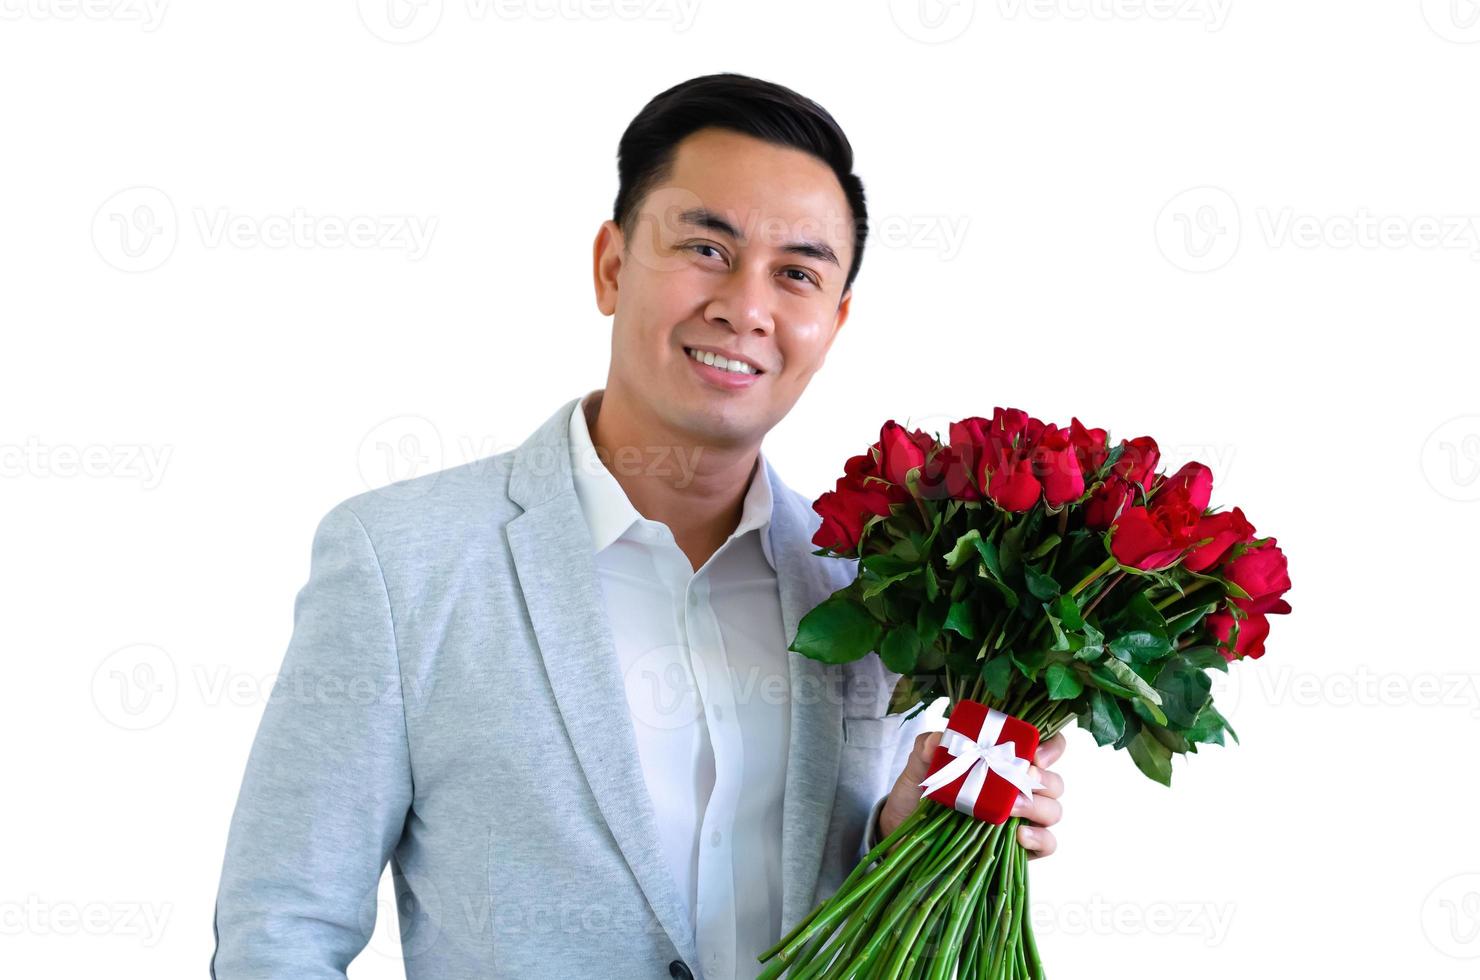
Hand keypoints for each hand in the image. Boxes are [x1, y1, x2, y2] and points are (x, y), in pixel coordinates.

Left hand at [877, 730, 1066, 857]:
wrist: (904, 832)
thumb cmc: (918, 793)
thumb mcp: (919, 765)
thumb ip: (928, 746)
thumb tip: (940, 740)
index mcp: (1003, 761)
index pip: (1044, 748)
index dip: (1052, 747)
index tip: (1036, 754)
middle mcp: (1018, 788)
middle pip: (1054, 782)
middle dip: (1044, 780)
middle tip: (1022, 779)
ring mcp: (1021, 819)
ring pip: (1053, 811)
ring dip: (1038, 807)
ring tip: (1011, 808)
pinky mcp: (1018, 848)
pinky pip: (1047, 844)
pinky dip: (1040, 839)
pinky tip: (1020, 835)